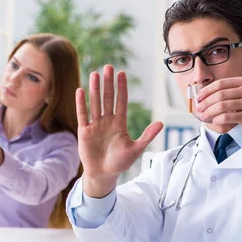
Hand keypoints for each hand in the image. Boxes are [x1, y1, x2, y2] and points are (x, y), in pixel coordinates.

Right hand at [76, 65, 163, 197]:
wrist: (103, 175)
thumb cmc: (120, 163)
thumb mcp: (136, 149)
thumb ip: (147, 136)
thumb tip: (161, 123)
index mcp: (119, 123)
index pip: (121, 101)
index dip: (121, 88)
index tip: (122, 73)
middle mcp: (107, 121)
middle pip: (107, 98)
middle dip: (108, 83)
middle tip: (108, 67)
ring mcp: (95, 125)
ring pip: (95, 103)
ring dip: (95, 89)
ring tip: (95, 74)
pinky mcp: (84, 131)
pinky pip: (82, 114)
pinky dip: (81, 103)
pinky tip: (81, 90)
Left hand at [195, 77, 241, 138]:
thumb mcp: (241, 95)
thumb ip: (226, 92)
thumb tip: (201, 96)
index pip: (221, 84)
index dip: (207, 90)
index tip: (198, 98)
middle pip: (220, 94)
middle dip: (206, 102)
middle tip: (198, 109)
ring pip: (222, 105)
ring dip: (209, 111)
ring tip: (203, 116)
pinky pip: (227, 117)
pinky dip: (218, 119)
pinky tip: (214, 121)